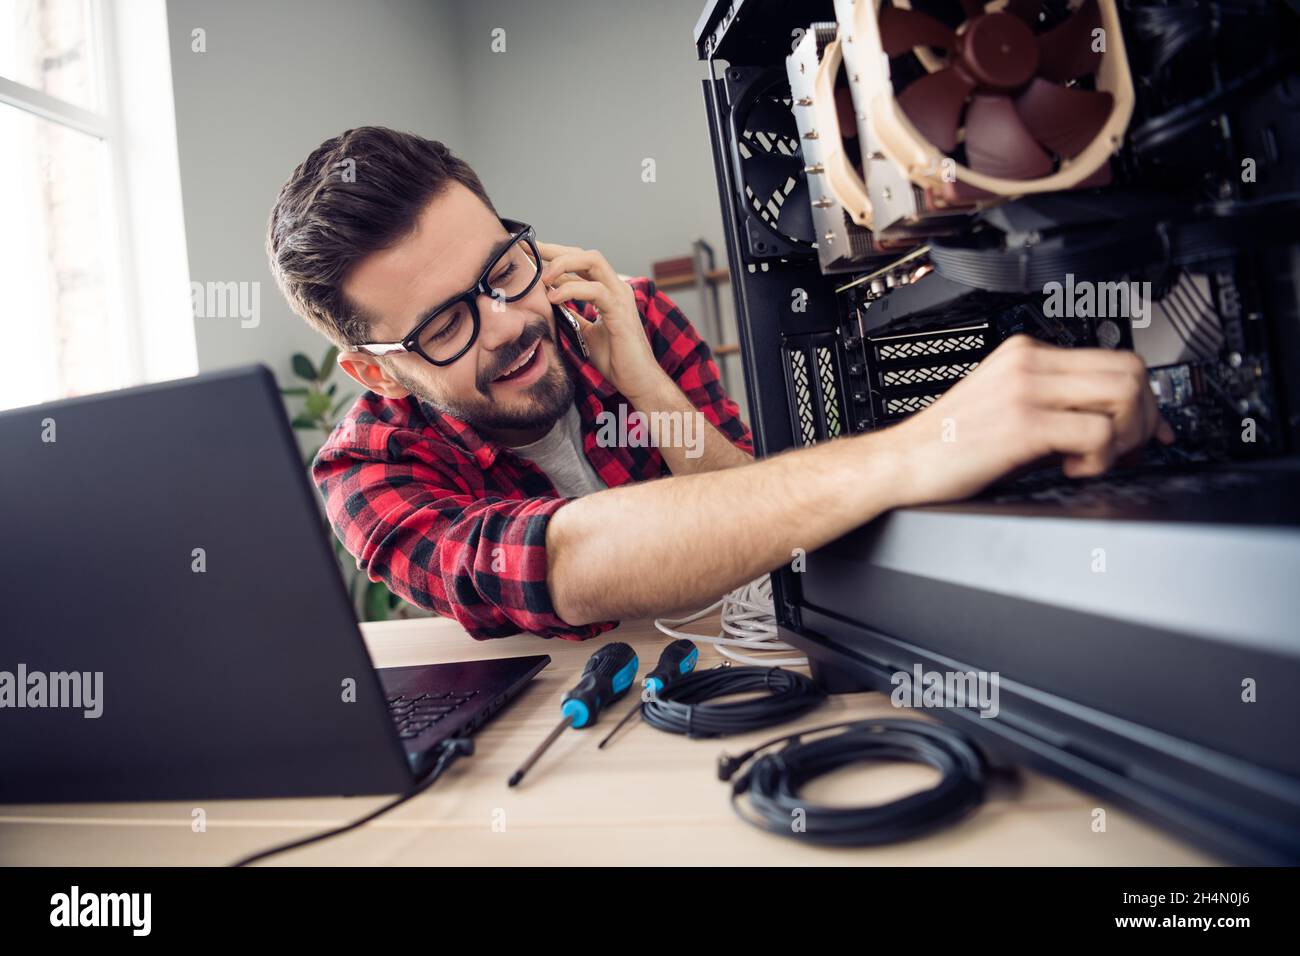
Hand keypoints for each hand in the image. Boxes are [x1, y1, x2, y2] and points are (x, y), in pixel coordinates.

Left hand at [536, 241, 664, 400]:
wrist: (637, 380)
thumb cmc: (616, 358)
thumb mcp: (586, 331)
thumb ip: (573, 314)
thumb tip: (551, 301)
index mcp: (609, 291)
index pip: (581, 262)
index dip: (555, 255)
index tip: (530, 253)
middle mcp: (616, 288)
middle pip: (585, 254)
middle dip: (555, 250)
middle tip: (529, 253)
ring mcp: (620, 296)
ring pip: (592, 261)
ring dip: (562, 265)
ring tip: (541, 278)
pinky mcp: (620, 311)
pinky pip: (595, 290)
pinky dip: (571, 290)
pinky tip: (553, 298)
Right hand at [884, 334, 1174, 506]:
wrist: (903, 465)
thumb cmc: (950, 446)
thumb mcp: (1008, 410)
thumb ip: (1056, 407)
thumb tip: (1115, 426)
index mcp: (1026, 353)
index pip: (1115, 358)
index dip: (1144, 398)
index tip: (1145, 431)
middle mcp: (1029, 362)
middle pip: (1130, 371)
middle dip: (1143, 417)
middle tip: (1126, 450)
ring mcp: (1026, 389)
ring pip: (1123, 395)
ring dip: (1125, 436)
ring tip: (1096, 460)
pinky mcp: (1023, 422)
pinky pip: (1098, 433)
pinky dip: (1099, 460)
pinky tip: (1072, 470)